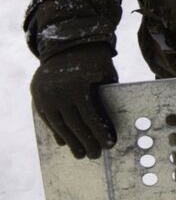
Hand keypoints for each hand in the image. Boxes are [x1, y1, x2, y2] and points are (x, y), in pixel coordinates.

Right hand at [31, 43, 115, 158]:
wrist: (67, 44)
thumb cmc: (94, 60)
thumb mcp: (105, 73)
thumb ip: (106, 94)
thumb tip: (113, 119)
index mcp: (78, 88)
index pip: (90, 117)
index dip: (100, 133)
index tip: (109, 145)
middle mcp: (59, 94)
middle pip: (75, 125)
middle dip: (86, 142)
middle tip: (95, 155)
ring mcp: (45, 96)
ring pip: (59, 125)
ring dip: (70, 142)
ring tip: (80, 154)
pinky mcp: (38, 97)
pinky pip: (48, 119)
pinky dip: (57, 131)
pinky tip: (64, 142)